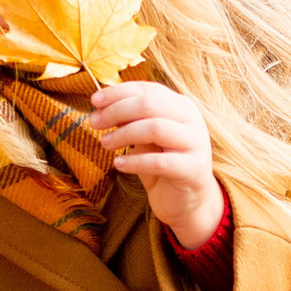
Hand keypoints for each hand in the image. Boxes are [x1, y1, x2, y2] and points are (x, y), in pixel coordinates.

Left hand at [90, 80, 223, 248]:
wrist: (186, 201)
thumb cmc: (162, 163)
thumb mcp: (144, 138)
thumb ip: (131, 120)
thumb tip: (101, 105)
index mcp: (181, 106)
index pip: (147, 89)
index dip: (118, 93)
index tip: (94, 101)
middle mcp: (192, 120)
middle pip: (149, 104)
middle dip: (117, 111)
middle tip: (95, 123)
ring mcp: (196, 144)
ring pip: (155, 128)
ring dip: (124, 134)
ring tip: (105, 144)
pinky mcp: (193, 169)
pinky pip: (159, 162)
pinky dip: (134, 161)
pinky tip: (118, 164)